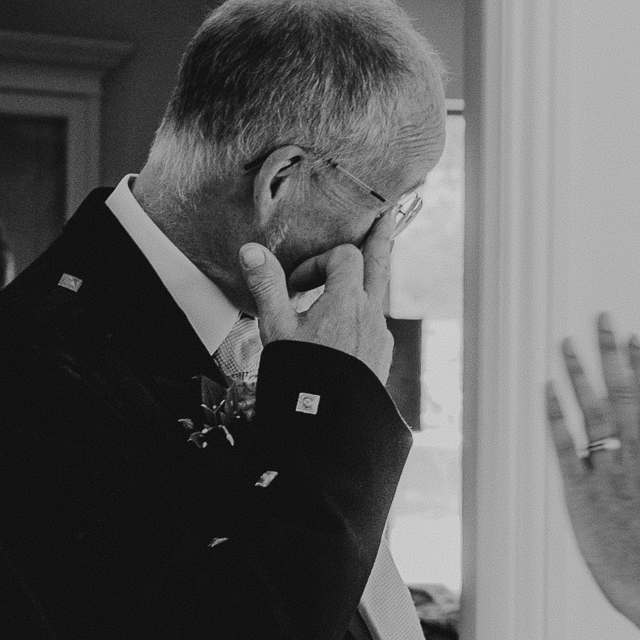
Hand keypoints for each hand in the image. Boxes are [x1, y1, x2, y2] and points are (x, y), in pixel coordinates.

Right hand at [241, 203, 411, 383]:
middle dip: (380, 239)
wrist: (327, 423)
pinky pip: (374, 324)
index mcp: (347, 301)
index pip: (345, 257)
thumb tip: (251, 250)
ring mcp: (380, 336)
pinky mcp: (381, 356)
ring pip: (377, 296)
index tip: (296, 284)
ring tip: (362, 271)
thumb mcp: (277, 329)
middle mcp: (371, 315)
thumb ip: (267, 287)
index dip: (318, 262)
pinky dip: (362, 315)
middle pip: (381, 264)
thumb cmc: (302, 376)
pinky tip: (345, 329)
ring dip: (366, 282)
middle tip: (388, 217)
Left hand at [545, 315, 639, 620]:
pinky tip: (548, 390)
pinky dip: (557, 416)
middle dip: (613, 353)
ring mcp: (610, 473)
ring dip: (581, 373)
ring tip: (567, 343)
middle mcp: (636, 458)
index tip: (637, 341)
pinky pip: (568, 446)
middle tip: (605, 320)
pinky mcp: (584, 493)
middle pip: (625, 392)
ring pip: (597, 410)